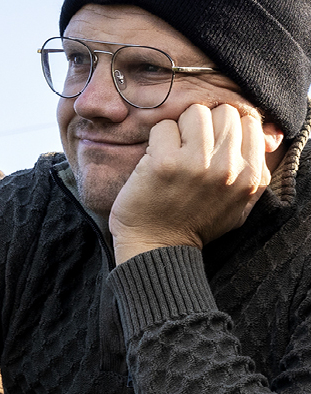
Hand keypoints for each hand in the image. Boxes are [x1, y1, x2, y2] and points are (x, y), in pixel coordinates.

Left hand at [110, 103, 278, 263]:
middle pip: (224, 112)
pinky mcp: (164, 163)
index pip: (249, 121)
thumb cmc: (196, 224)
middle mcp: (227, 168)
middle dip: (206, 125)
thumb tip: (269, 135)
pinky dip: (157, 139)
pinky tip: (155, 160)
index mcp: (250, 175)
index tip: (212, 146)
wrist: (157, 249)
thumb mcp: (240, 204)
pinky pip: (164, 126)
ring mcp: (196, 164)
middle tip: (190, 147)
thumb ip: (257, 171)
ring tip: (174, 151)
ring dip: (181, 128)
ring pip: (195, 112)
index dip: (227, 129)